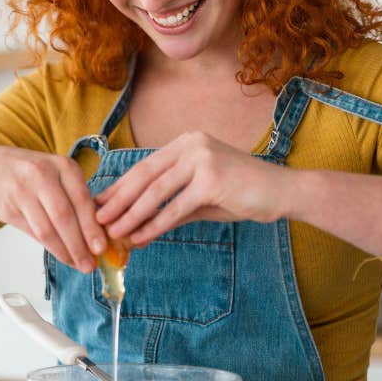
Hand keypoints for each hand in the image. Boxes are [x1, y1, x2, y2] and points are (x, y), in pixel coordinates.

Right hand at [0, 146, 106, 271]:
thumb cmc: (28, 173)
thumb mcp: (55, 175)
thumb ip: (74, 198)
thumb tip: (97, 233)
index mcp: (63, 165)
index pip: (82, 200)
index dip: (93, 227)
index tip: (102, 248)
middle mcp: (43, 174)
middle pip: (65, 216)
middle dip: (80, 245)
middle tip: (91, 264)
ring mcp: (23, 190)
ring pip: (48, 228)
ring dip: (65, 251)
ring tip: (78, 264)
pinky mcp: (9, 206)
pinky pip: (33, 232)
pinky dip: (50, 247)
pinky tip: (61, 255)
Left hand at [93, 132, 290, 246]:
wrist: (283, 192)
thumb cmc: (241, 194)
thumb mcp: (200, 196)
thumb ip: (169, 203)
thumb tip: (135, 223)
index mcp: (185, 143)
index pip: (144, 167)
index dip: (119, 187)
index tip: (99, 204)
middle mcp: (191, 145)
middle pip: (144, 176)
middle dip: (118, 201)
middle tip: (97, 220)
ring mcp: (202, 159)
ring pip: (156, 192)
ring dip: (131, 215)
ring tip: (113, 232)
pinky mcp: (212, 180)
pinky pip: (175, 207)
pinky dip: (155, 225)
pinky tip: (140, 237)